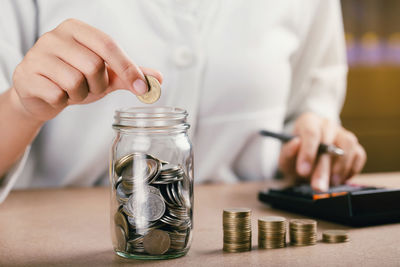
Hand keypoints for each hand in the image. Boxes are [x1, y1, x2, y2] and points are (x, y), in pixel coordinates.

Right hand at [11, 18, 161, 122]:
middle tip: (91, 87)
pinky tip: (57, 95)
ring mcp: (37, 55)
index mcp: (76, 29)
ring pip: (74, 81)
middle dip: (98, 85)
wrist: (41, 94)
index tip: (141, 87)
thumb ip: (130, 74)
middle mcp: (55, 36)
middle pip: (93, 65)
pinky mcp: (26, 76)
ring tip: (73, 91)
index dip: (127, 67)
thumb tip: (158, 79)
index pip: (108, 44)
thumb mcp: (105, 75)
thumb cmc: (75, 79)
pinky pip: (56, 94)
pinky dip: (63, 101)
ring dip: (81, 94)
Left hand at [278, 112, 366, 190]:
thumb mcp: (286, 157)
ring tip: (331, 183)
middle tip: (317, 187)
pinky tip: (339, 179)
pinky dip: (351, 169)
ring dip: (341, 167)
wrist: (308, 158)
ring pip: (348, 146)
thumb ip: (287, 152)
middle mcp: (327, 125)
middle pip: (329, 143)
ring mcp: (343, 134)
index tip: (303, 171)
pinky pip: (359, 155)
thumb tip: (296, 143)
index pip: (311, 133)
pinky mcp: (355, 146)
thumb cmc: (296, 156)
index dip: (308, 152)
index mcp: (308, 122)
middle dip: (323, 169)